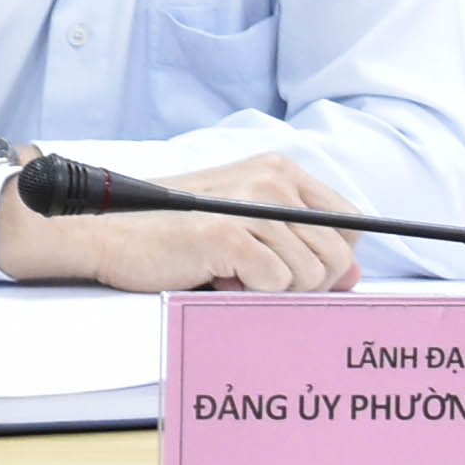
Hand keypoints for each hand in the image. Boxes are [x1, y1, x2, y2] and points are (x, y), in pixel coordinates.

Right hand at [0, 150, 361, 293]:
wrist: (109, 232)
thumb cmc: (176, 233)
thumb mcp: (249, 231)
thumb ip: (303, 247)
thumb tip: (356, 276)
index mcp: (280, 170)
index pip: (350, 225)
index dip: (331, 259)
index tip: (293, 270)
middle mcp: (272, 178)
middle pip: (339, 256)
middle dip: (305, 283)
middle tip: (255, 277)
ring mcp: (252, 204)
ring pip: (311, 276)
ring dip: (272, 290)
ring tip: (229, 273)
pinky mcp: (229, 233)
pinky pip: (276, 285)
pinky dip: (248, 293)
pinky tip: (217, 277)